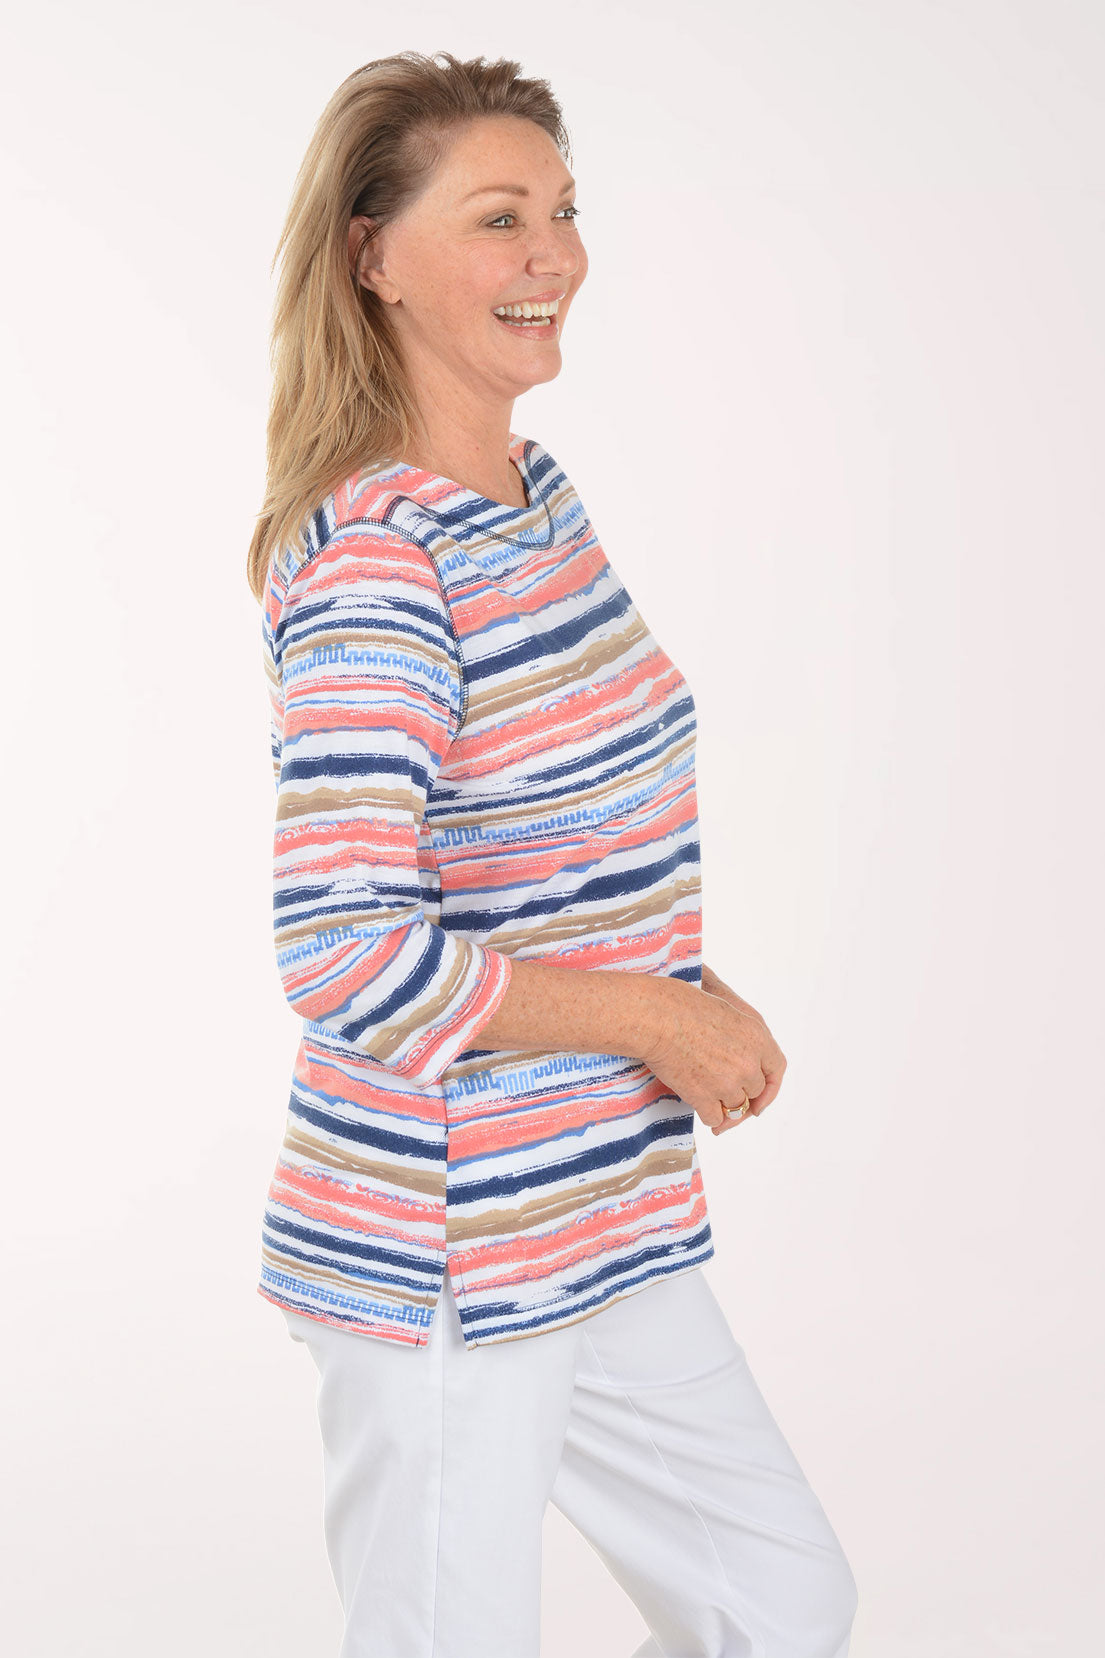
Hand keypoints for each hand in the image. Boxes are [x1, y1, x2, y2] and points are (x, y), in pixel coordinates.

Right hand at [643, 965, 786, 1136]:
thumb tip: (746, 1059)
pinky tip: (699, 1106)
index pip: (776, 1069)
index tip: (760, 1096)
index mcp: (757, 1036)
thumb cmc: (683, 1005)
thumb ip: (743, 1037)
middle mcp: (747, 1063)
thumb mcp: (725, 1010)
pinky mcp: (704, 1097)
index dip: (770, 1086)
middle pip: (755, 1090)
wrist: (656, 1017)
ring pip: (736, 1107)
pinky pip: (714, 1118)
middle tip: (725, 1097)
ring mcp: (727, 1082)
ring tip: (709, 1098)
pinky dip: (708, 1116)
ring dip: (724, 1105)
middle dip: (742, 1093)